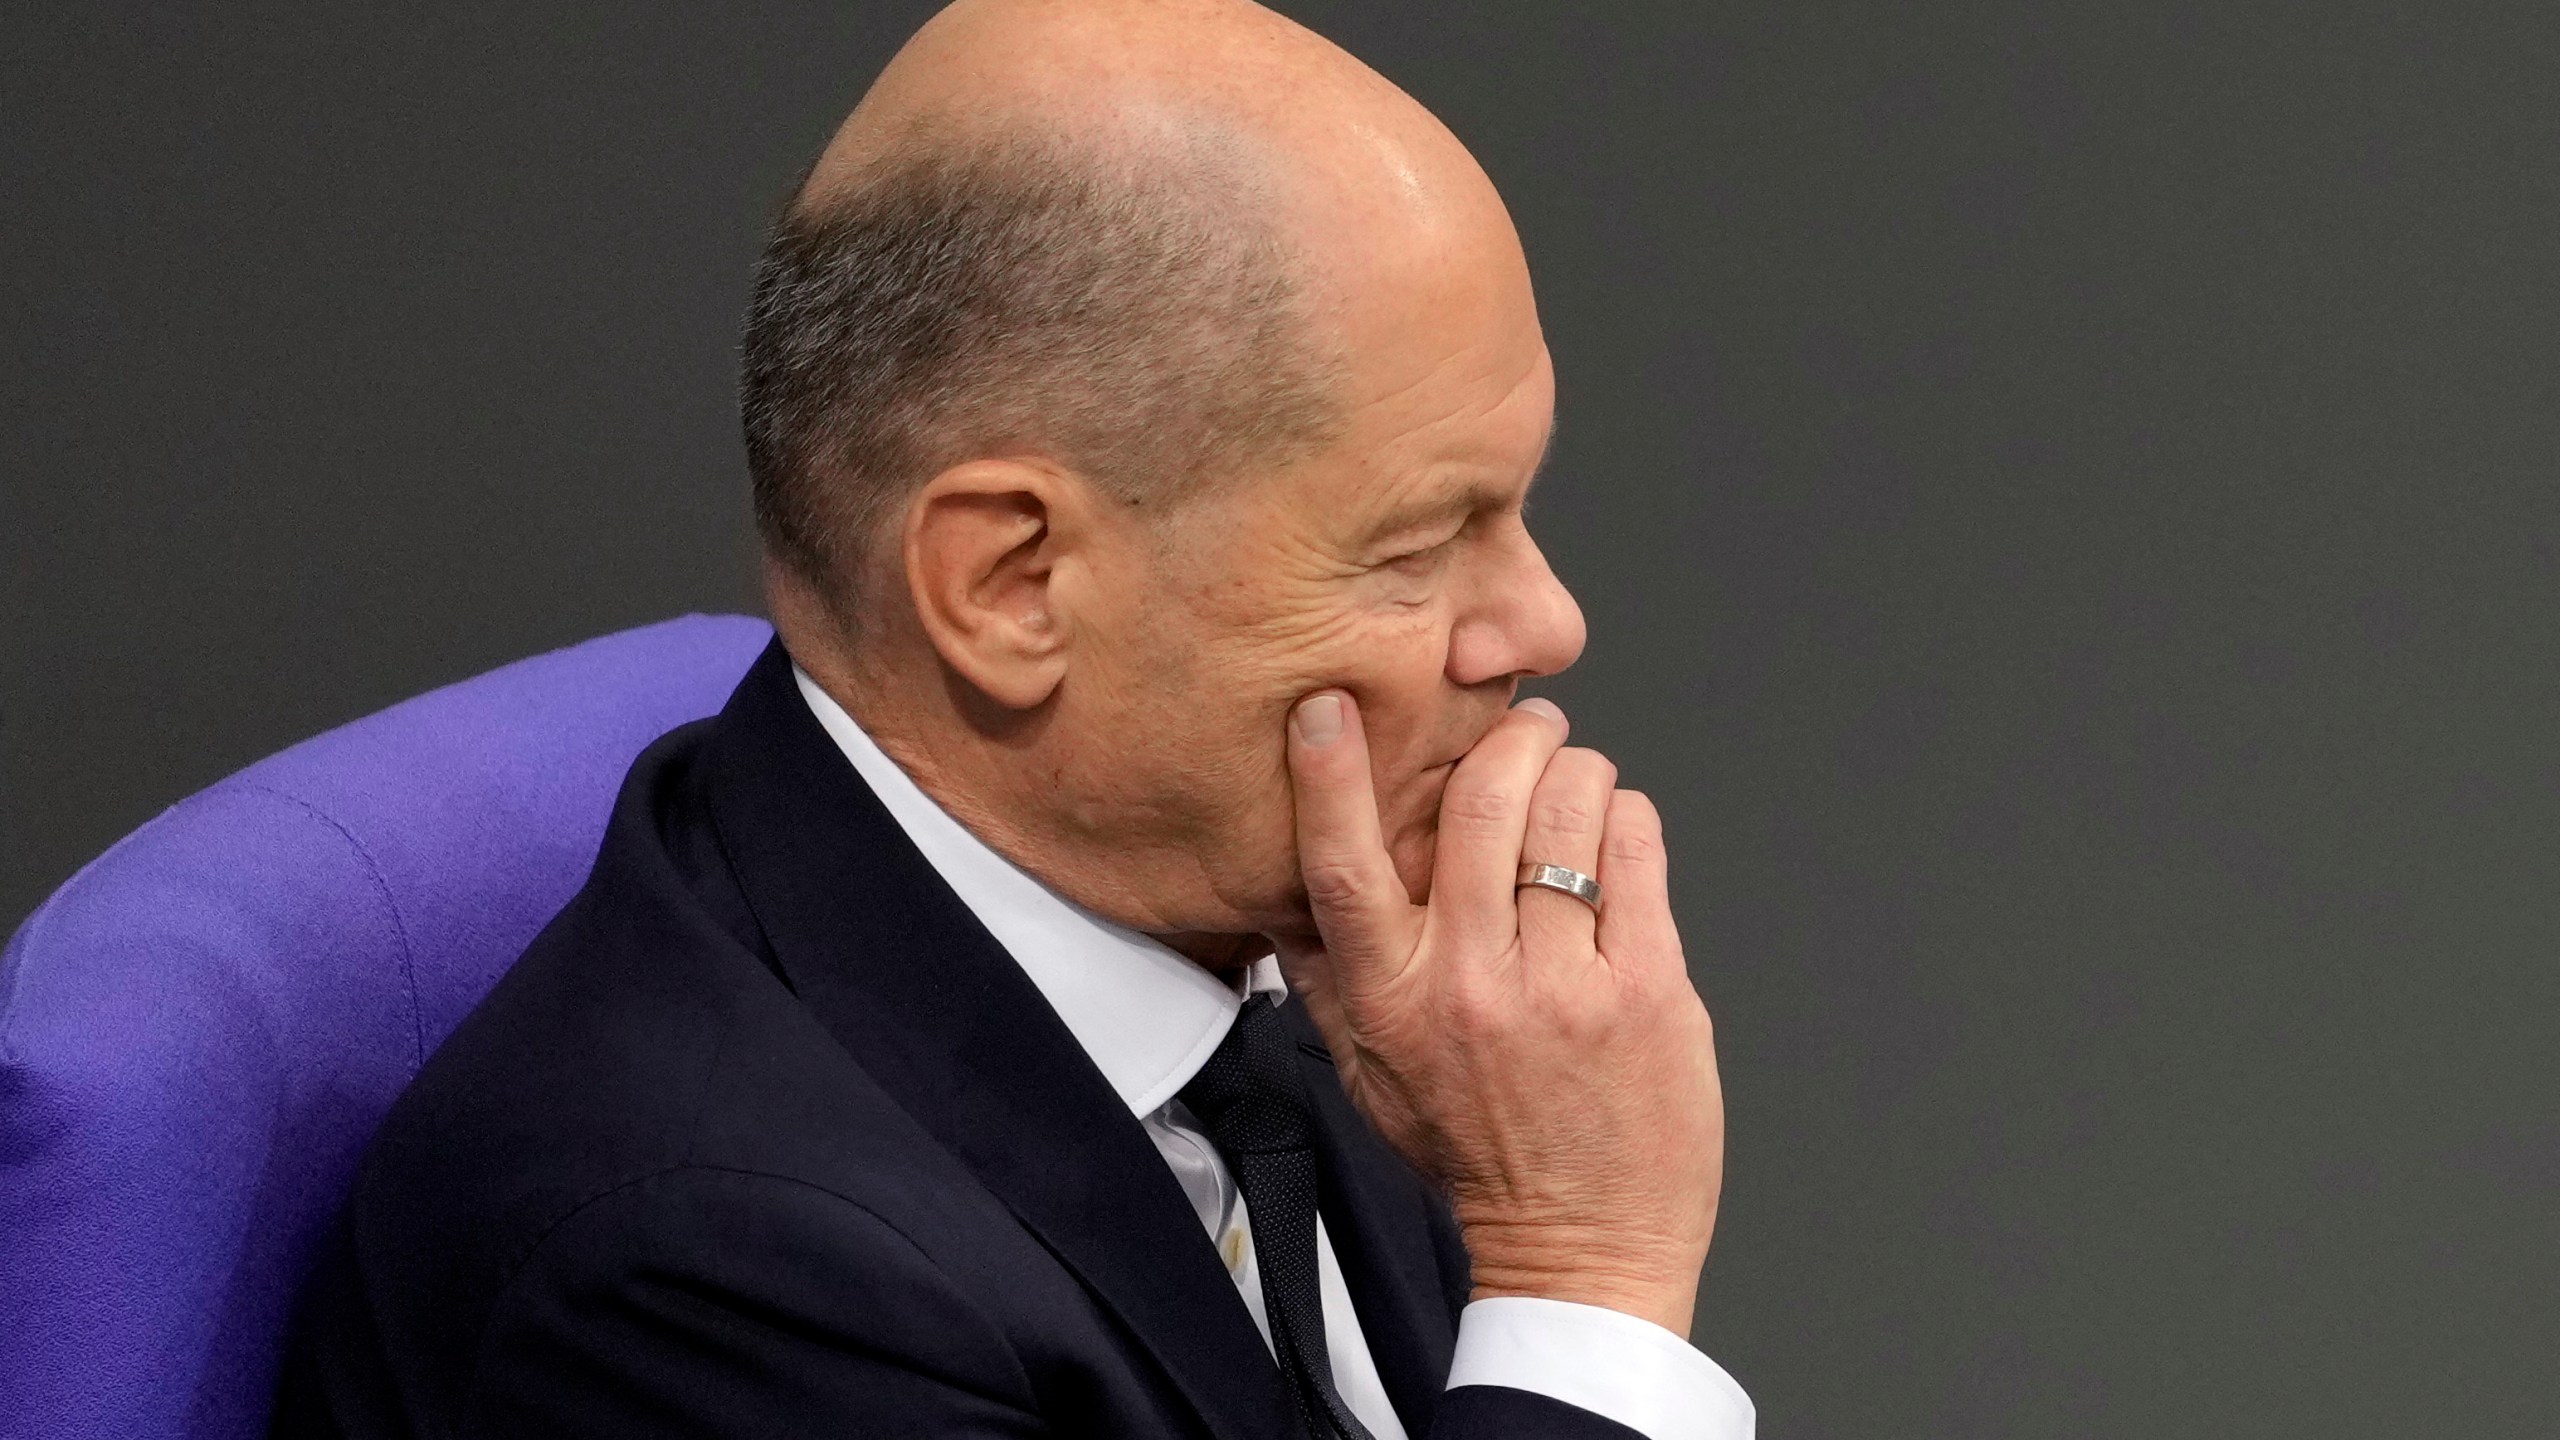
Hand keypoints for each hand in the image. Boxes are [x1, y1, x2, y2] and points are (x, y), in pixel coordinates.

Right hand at [1274, 691, 1724, 1335]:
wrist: (1582, 1248)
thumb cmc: (1473, 1155)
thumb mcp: (1368, 1071)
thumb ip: (1325, 974)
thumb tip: (1280, 883)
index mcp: (1394, 998)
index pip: (1343, 865)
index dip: (1331, 775)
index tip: (1331, 709)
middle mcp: (1472, 983)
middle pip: (1479, 802)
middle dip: (1508, 738)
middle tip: (1523, 730)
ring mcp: (1566, 984)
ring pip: (1569, 806)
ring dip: (1574, 771)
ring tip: (1573, 788)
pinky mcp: (1648, 987)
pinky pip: (1636, 847)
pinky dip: (1625, 818)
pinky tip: (1614, 837)